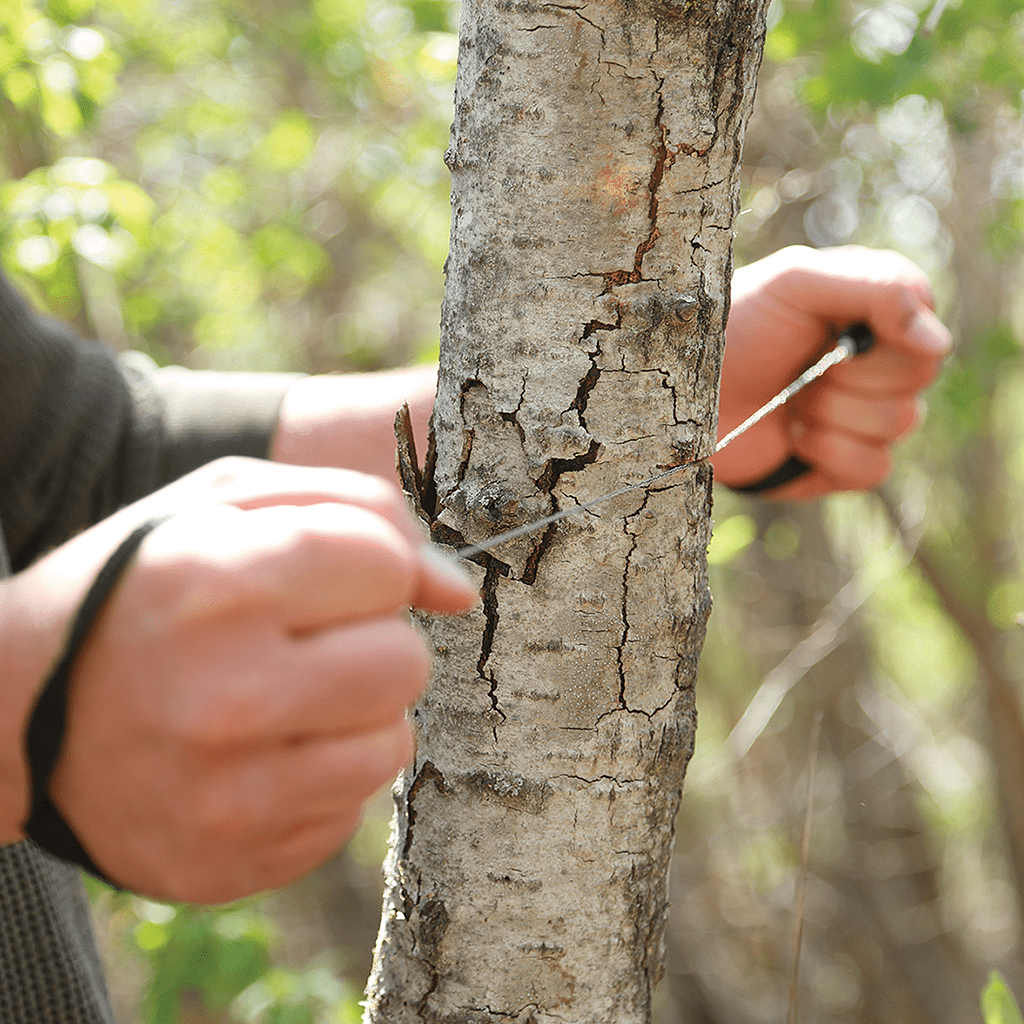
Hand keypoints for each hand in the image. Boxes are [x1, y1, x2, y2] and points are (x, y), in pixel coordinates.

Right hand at [5, 457, 476, 902]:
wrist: (13, 716)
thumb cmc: (135, 589)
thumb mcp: (220, 503)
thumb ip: (356, 508)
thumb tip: (460, 589)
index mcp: (218, 583)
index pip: (386, 565)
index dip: (365, 565)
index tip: (324, 575)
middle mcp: (227, 696)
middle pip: (406, 661)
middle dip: (370, 640)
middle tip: (302, 641)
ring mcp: (231, 796)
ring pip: (393, 742)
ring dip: (354, 712)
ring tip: (279, 698)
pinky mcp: (235, 862)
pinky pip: (349, 810)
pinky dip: (320, 775)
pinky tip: (257, 755)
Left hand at [713, 245, 951, 498]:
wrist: (683, 391)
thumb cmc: (733, 326)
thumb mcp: (795, 282)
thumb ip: (873, 288)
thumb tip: (939, 344)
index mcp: (877, 311)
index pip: (928, 326)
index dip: (890, 336)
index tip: (838, 335)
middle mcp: (879, 362)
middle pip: (917, 378)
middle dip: (847, 374)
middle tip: (802, 365)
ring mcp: (864, 415)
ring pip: (898, 423)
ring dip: (830, 412)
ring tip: (790, 398)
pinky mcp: (844, 463)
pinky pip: (873, 469)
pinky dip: (829, 452)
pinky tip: (794, 436)